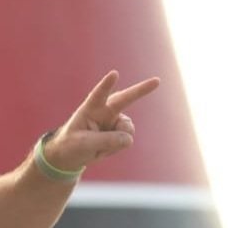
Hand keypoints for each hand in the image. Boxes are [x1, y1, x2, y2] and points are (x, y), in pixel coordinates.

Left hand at [46, 72, 161, 172]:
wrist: (71, 154)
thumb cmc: (71, 144)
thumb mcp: (83, 145)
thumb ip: (105, 140)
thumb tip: (129, 139)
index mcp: (90, 108)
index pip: (98, 95)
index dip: (106, 85)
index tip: (114, 74)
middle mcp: (105, 110)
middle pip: (125, 99)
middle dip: (141, 90)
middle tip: (157, 81)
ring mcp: (114, 120)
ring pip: (127, 130)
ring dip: (115, 142)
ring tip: (98, 146)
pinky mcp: (120, 131)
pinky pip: (125, 141)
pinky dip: (114, 149)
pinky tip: (103, 148)